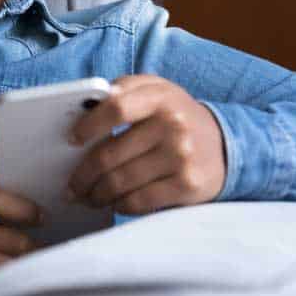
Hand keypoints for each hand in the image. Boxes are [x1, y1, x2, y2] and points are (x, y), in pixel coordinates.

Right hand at [0, 185, 43, 295]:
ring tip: (31, 271)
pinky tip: (8, 286)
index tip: (42, 219)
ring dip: (21, 270)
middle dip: (32, 248)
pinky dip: (0, 287)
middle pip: (8, 238)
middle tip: (45, 253)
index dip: (26, 209)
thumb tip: (32, 219)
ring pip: (2, 266)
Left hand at [66, 74, 225, 214]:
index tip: (72, 140)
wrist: (224, 143)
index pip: (116, 108)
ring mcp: (181, 157)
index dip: (88, 126)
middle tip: (72, 185)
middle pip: (111, 154)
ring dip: (97, 194)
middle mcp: (172, 125)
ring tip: (87, 197)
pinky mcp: (187, 185)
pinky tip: (114, 202)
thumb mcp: (156, 90)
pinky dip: (120, 205)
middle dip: (83, 175)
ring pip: (121, 182)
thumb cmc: (176, 114)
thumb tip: (84, 109)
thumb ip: (123, 90)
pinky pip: (140, 201)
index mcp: (160, 97)